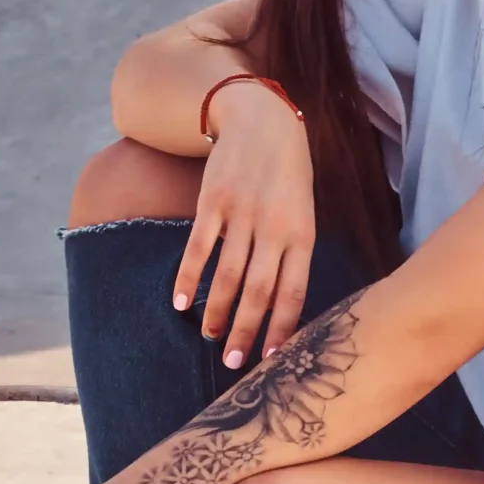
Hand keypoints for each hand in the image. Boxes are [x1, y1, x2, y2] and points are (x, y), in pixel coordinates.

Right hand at [178, 81, 313, 370]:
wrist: (263, 121)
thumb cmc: (288, 175)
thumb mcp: (303, 212)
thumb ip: (294, 252)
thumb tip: (283, 303)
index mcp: (303, 235)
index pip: (294, 292)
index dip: (282, 328)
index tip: (271, 359)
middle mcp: (274, 228)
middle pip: (260, 291)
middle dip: (246, 331)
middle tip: (233, 362)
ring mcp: (243, 214)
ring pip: (228, 275)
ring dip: (217, 311)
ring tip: (209, 337)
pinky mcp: (214, 202)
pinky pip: (199, 248)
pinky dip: (189, 277)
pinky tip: (180, 302)